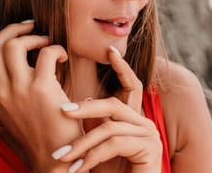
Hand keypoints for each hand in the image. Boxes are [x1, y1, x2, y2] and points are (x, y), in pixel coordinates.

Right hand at [0, 21, 82, 170]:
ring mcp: (18, 90)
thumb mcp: (19, 111)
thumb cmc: (43, 133)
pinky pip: (47, 53)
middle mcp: (1, 91)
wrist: (54, 158)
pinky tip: (64, 58)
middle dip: (14, 28)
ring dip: (35, 37)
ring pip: (14, 44)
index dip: (7, 37)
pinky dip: (56, 49)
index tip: (23, 33)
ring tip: (49, 43)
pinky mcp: (41, 90)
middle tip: (34, 26)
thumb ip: (16, 88)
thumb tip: (28, 63)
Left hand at [53, 46, 161, 172]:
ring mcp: (148, 134)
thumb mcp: (95, 146)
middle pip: (113, 104)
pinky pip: (116, 143)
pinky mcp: (149, 149)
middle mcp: (143, 122)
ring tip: (62, 157)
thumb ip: (90, 125)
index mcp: (131, 118)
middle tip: (62, 112)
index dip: (122, 66)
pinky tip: (80, 167)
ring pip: (110, 126)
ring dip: (82, 143)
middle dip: (86, 108)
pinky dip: (94, 156)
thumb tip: (71, 102)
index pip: (130, 85)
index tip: (110, 50)